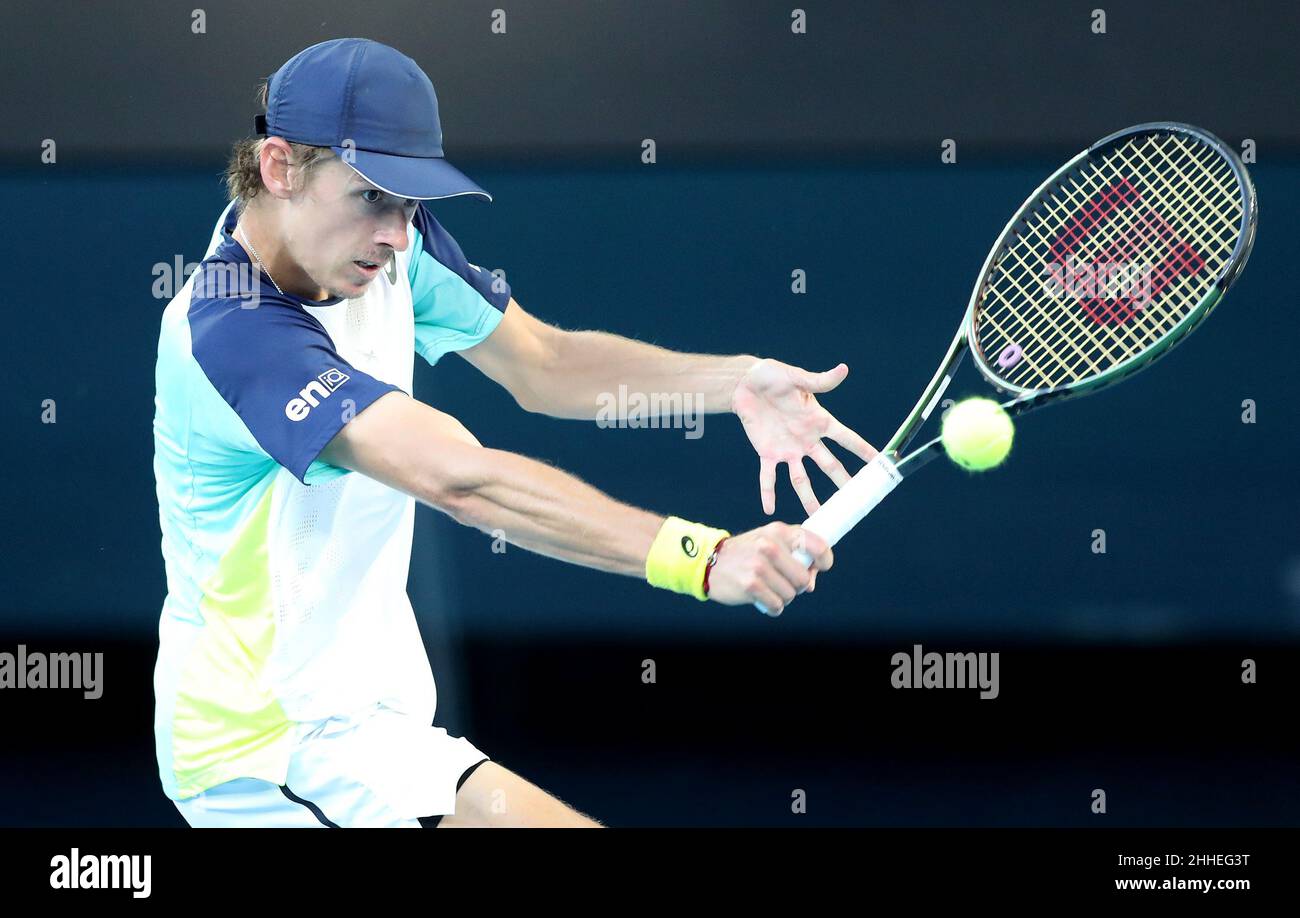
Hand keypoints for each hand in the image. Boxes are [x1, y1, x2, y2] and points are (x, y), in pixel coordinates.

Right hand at [706, 523, 832, 614]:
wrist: (708, 561)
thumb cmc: (745, 553)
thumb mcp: (768, 540)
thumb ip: (794, 553)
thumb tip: (812, 582)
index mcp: (779, 531)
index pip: (817, 545)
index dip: (825, 559)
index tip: (821, 566)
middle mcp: (770, 546)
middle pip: (804, 578)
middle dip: (797, 585)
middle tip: (784, 581)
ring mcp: (760, 566)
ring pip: (791, 594)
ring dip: (783, 597)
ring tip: (769, 588)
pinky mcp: (751, 585)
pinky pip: (776, 605)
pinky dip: (773, 607)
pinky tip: (762, 599)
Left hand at [731, 358, 876, 516]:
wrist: (744, 384)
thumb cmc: (772, 375)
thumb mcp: (796, 377)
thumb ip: (819, 380)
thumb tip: (844, 369)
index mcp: (818, 421)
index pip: (846, 439)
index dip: (863, 450)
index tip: (881, 463)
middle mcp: (806, 439)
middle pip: (829, 466)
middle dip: (842, 483)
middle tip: (854, 501)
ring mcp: (788, 449)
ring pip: (801, 479)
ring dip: (808, 498)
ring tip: (816, 517)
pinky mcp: (767, 453)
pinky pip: (768, 477)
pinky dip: (767, 493)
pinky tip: (769, 509)